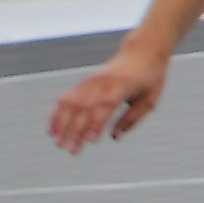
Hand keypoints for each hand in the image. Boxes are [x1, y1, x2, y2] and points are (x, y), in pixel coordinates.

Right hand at [51, 46, 165, 153]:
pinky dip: (58, 114)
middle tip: (71, 151)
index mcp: (123, 85)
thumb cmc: (150, 78)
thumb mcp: (150, 99)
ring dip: (63, 124)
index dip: (97, 123)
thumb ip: (132, 119)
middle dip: (77, 130)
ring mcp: (92, 80)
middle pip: (86, 107)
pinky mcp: (85, 82)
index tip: (90, 141)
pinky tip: (53, 131)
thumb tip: (114, 137)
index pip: (106, 105)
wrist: (142, 51)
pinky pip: (67, 98)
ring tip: (59, 144)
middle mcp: (103, 82)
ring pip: (72, 103)